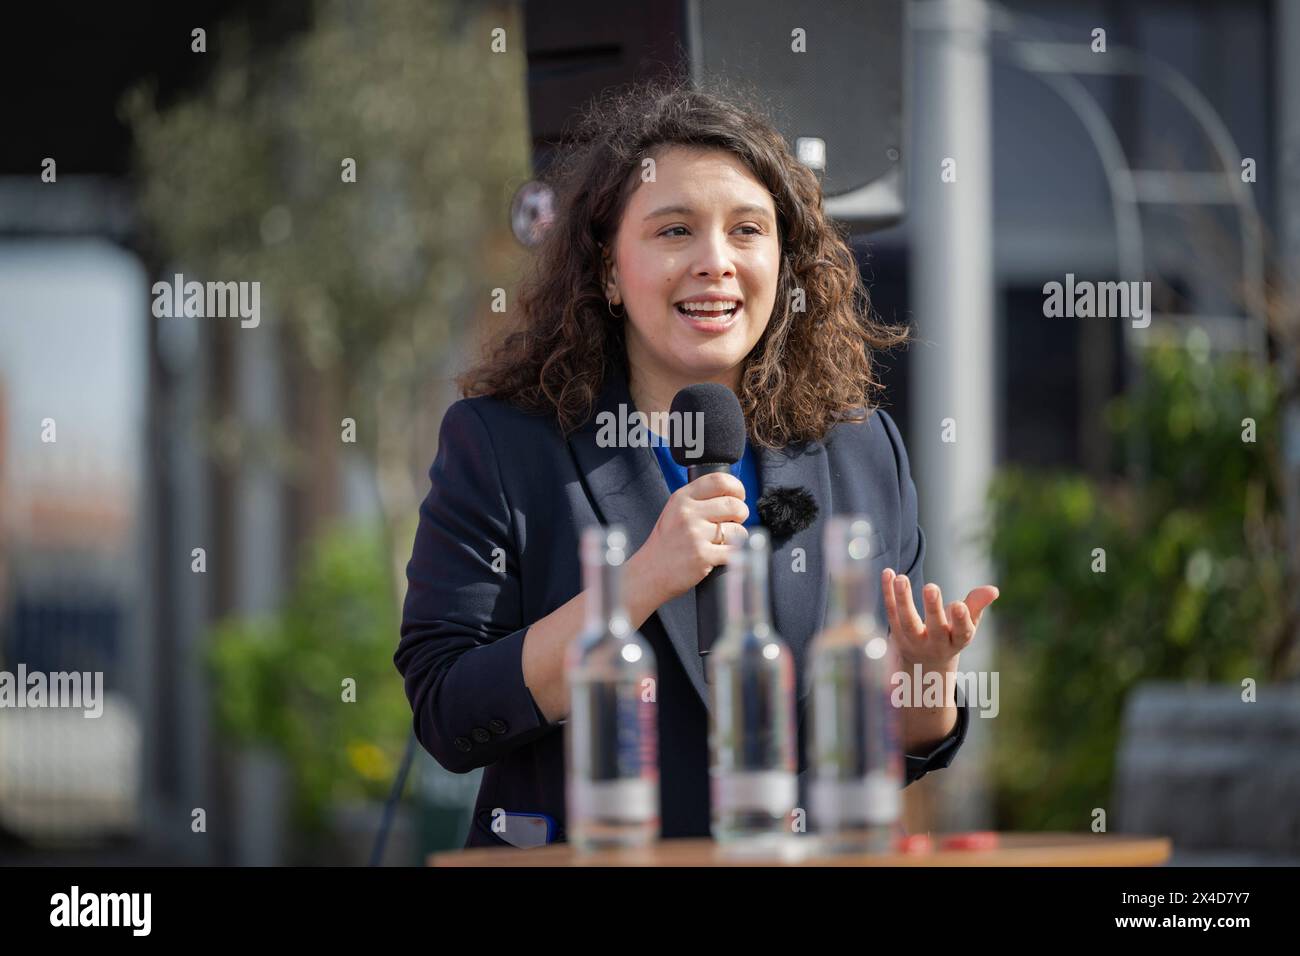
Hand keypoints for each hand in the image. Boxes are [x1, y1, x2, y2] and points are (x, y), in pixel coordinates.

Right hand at [628, 472, 748, 603]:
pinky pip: (734, 550)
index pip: (719, 480)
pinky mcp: (702, 556)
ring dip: (737, 537)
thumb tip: (733, 495)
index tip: (739, 497)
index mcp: (682, 498)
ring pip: (737, 529)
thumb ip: (699, 500)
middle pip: (734, 505)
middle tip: (734, 522)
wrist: (649, 572)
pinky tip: (722, 554)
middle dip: (741, 514)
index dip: (737, 488)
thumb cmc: (666, 543)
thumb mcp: (675, 511)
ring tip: (723, 541)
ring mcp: (695, 535)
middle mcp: (688, 513)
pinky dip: (735, 554)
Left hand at [881, 567, 998, 671]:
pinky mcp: (896, 633)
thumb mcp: (967, 624)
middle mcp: (935, 644)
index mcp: (956, 642)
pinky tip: (888, 572)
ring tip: (902, 578)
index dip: (961, 620)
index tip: (959, 605)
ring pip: (907, 621)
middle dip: (932, 608)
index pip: (961, 633)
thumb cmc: (951, 636)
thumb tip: (993, 590)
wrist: (924, 665)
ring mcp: (913, 641)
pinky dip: (888, 592)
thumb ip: (977, 605)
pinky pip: (890, 611)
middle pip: (933, 628)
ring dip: (903, 599)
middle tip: (931, 587)